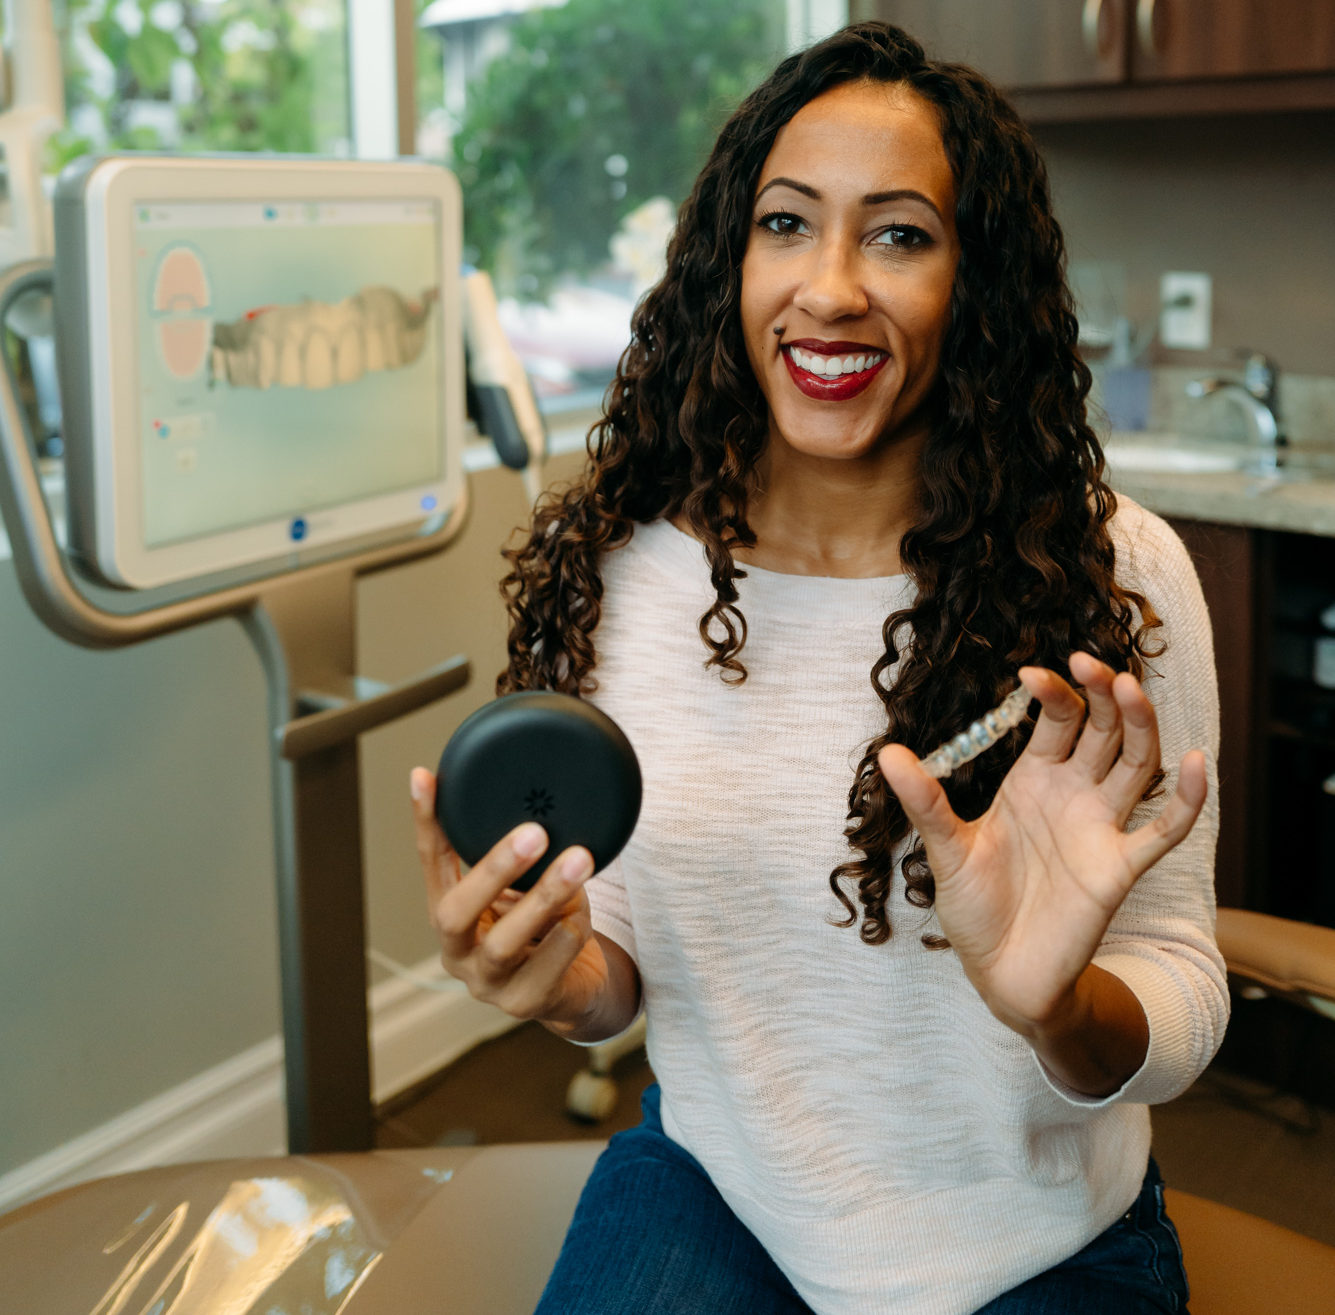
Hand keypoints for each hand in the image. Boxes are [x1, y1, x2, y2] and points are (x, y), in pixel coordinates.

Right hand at [410, 767, 617, 1030]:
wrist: (574, 988)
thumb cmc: (544, 927)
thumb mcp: (523, 887)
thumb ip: (517, 858)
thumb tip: (531, 799)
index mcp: (450, 914)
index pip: (431, 863)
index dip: (426, 822)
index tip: (423, 777)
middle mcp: (457, 951)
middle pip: (455, 913)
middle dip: (493, 870)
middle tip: (534, 832)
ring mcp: (487, 984)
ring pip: (504, 943)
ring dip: (543, 897)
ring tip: (578, 861)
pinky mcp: (525, 1003)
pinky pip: (547, 966)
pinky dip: (569, 933)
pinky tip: (581, 914)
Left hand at [877, 652, 1206, 1040]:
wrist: (999, 972)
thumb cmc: (974, 907)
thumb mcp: (945, 849)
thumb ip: (926, 802)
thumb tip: (887, 754)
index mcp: (1033, 780)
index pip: (1057, 721)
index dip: (1053, 694)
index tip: (1031, 674)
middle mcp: (1074, 795)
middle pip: (1103, 730)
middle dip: (1102, 693)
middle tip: (1091, 663)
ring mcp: (1101, 828)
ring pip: (1137, 764)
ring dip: (1139, 726)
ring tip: (1129, 689)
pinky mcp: (1121, 868)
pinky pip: (1165, 829)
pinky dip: (1188, 798)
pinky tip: (1199, 763)